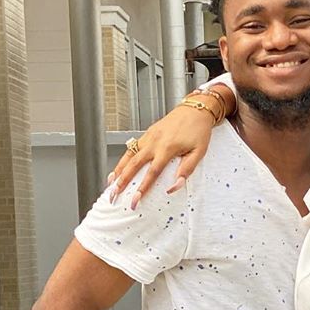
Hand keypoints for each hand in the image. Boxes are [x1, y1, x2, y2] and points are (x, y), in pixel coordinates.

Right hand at [106, 90, 230, 206]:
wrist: (195, 109)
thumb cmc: (198, 131)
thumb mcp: (199, 152)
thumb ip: (186, 170)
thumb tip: (174, 187)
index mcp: (167, 148)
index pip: (152, 173)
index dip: (142, 188)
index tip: (135, 200)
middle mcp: (154, 142)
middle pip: (134, 165)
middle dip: (122, 182)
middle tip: (114, 195)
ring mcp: (149, 137)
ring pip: (129, 155)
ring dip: (118, 170)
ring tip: (110, 184)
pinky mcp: (147, 134)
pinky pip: (132, 148)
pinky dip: (123, 159)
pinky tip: (118, 168)